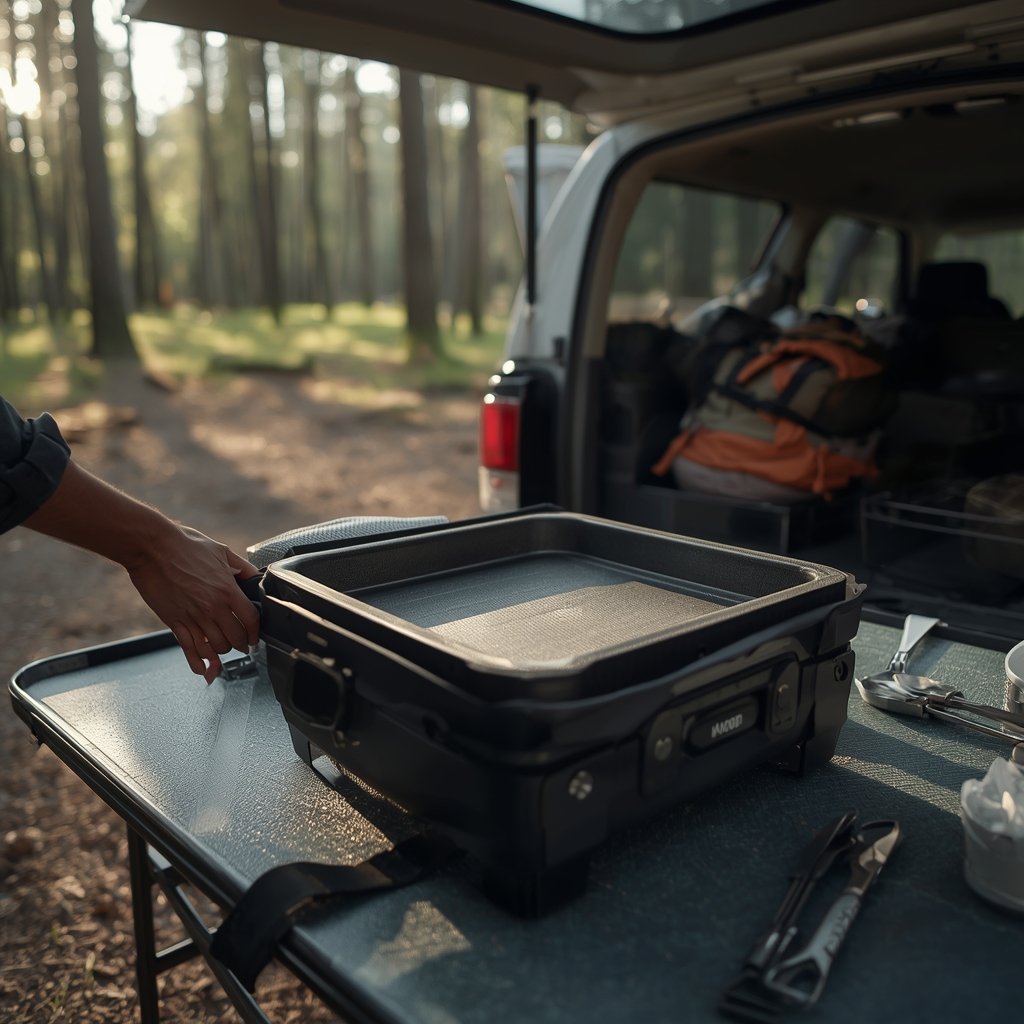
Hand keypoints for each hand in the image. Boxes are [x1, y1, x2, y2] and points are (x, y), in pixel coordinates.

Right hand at [126, 527, 260, 683]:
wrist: (152, 548)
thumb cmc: (184, 545)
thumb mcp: (221, 551)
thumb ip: (241, 567)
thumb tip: (254, 575)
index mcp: (227, 590)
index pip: (251, 620)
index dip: (256, 632)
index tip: (255, 637)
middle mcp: (212, 607)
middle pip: (235, 638)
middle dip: (241, 644)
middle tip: (242, 645)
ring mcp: (193, 617)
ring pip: (215, 647)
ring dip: (222, 652)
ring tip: (224, 650)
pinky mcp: (175, 622)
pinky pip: (190, 650)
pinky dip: (199, 663)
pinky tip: (205, 669)